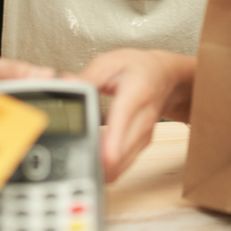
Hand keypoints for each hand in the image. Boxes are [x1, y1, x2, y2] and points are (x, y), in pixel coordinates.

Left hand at [74, 49, 194, 182]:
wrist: (163, 77)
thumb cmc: (137, 69)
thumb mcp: (111, 63)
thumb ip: (88, 76)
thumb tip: (67, 83)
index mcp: (136, 93)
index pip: (125, 119)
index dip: (114, 141)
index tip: (104, 159)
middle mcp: (143, 118)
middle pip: (123, 150)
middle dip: (97, 160)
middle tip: (72, 162)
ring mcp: (144, 135)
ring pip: (122, 163)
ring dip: (100, 167)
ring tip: (76, 162)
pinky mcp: (141, 146)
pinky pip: (123, 164)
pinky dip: (106, 167)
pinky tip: (90, 162)